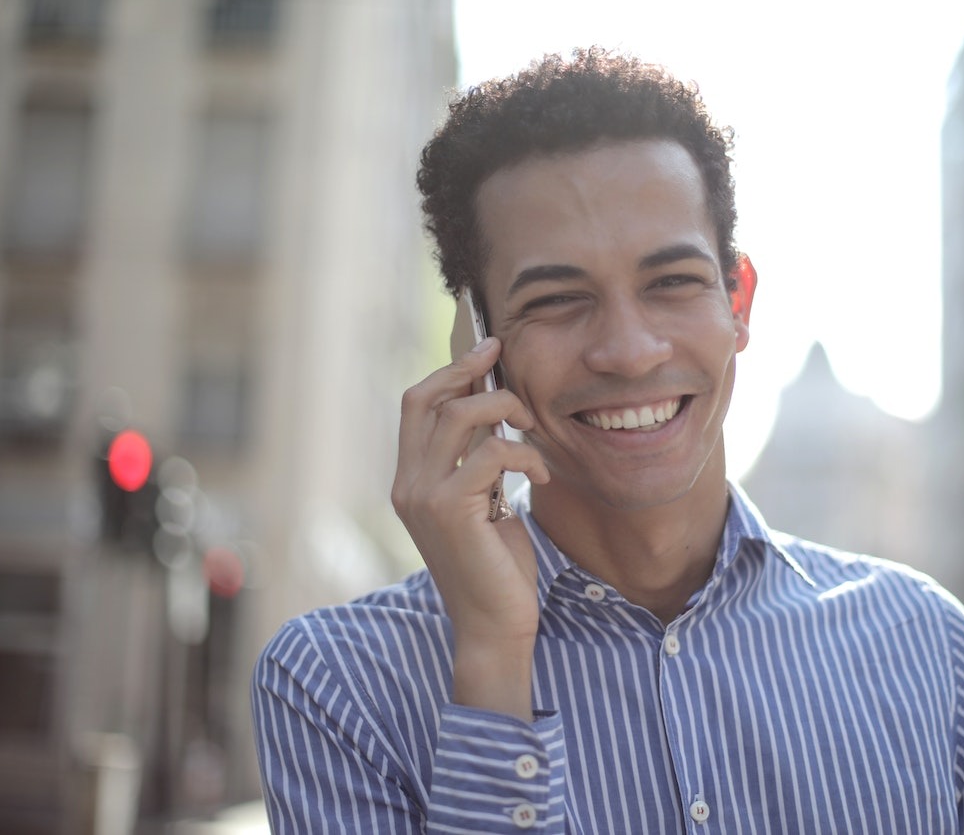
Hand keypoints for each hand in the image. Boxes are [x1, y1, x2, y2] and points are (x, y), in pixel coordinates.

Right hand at [392, 337, 548, 717]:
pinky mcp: (450, 510)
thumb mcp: (486, 502)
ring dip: (507, 411)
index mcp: (411, 480)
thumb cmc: (498, 566)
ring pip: (461, 416)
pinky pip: (492, 452)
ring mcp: (423, 496)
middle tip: (503, 356)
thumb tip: (497, 410)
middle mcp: (407, 484)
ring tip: (534, 431)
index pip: (416, 405)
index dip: (449, 371)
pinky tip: (543, 474)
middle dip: (468, 369)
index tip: (486, 350)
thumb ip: (480, 463)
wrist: (495, 626)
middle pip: (426, 398)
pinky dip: (526, 454)